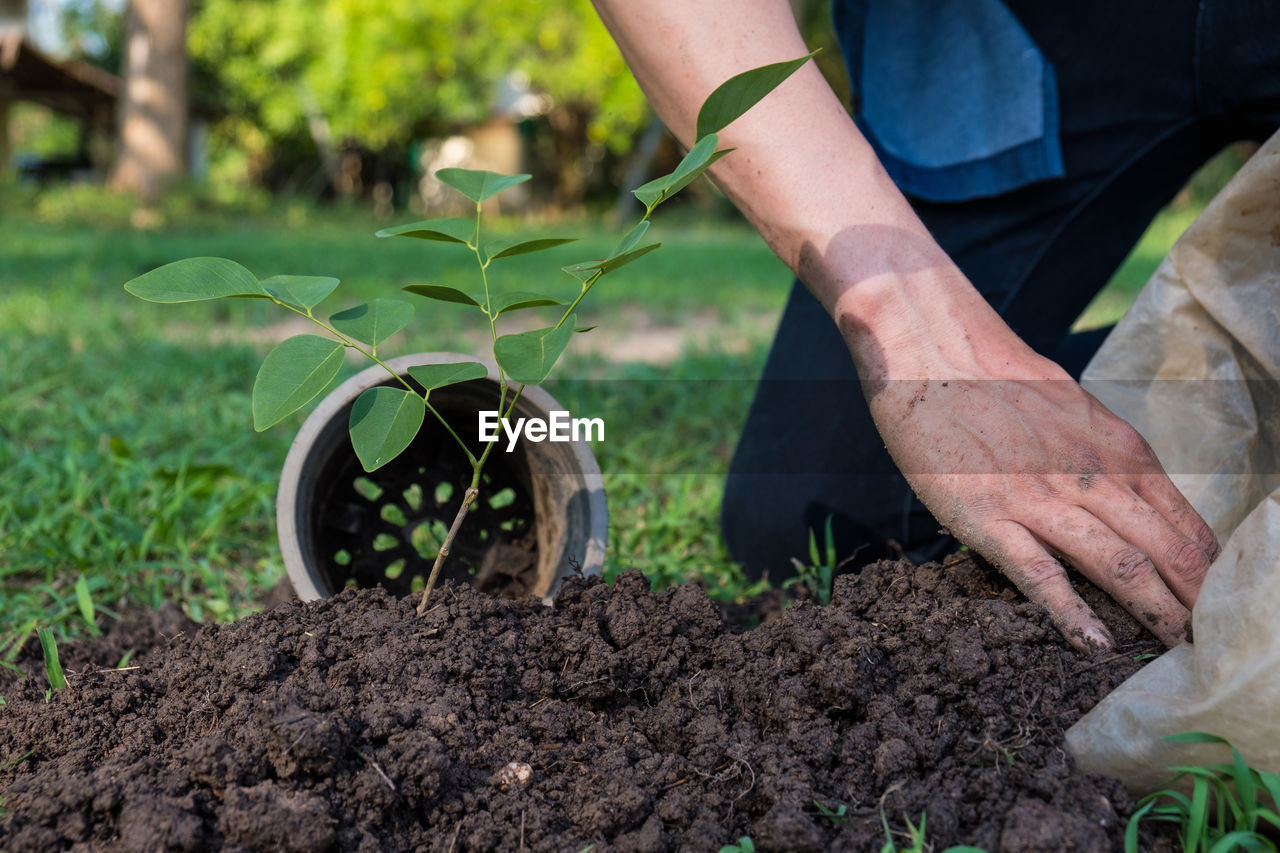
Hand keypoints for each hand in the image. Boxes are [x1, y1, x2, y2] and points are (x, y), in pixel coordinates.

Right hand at [866, 345, 1219, 651]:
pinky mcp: (988, 515)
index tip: (1220, 608)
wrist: (932, 348)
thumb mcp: (1071, 410)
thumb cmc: (994, 377)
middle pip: (1165, 551)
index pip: (1185, 524)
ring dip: (1154, 613)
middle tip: (1213, 645)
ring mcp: (1040, 497)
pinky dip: (1072, 612)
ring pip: (1118, 564)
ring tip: (1176, 652)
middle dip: (1196, 604)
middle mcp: (1091, 475)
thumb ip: (1103, 455)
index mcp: (1117, 449)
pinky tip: (1096, 643)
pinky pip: (1039, 572)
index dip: (1208, 573)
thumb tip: (1128, 496)